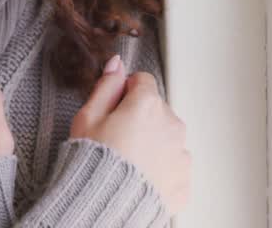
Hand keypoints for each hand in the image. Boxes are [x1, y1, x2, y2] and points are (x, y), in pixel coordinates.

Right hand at [69, 55, 190, 213]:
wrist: (103, 207)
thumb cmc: (92, 162)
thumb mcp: (88, 118)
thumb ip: (106, 86)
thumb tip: (116, 63)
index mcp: (147, 105)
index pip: (142, 81)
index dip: (124, 93)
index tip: (113, 109)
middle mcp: (171, 126)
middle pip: (156, 110)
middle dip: (140, 118)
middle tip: (116, 139)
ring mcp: (180, 155)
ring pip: (167, 138)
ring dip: (152, 144)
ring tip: (128, 162)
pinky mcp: (184, 181)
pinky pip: (173, 166)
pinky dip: (160, 169)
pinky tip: (139, 177)